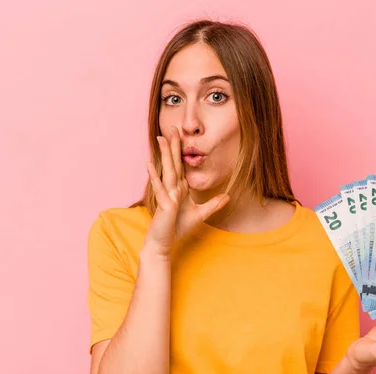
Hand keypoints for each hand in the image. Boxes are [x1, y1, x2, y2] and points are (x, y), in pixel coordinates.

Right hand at [143, 126, 229, 255]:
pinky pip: (160, 188)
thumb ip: (213, 204)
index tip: (180, 136)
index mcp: (179, 189)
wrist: (163, 244)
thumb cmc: (177, 228)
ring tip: (160, 139)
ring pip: (167, 171)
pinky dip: (155, 176)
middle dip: (172, 146)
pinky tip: (149, 164)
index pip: (180, 166)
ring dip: (163, 155)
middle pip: (173, 163)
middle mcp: (171, 189)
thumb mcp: (201, 214)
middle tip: (172, 128)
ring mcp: (167, 195)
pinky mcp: (164, 204)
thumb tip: (227, 196)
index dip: (180, 151)